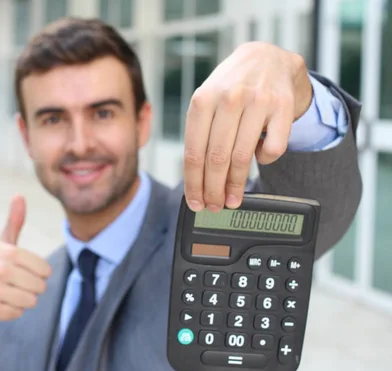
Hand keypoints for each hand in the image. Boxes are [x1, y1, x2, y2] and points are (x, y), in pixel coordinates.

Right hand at [0, 195, 51, 343]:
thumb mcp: (0, 244)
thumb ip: (14, 222)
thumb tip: (19, 195)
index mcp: (8, 252)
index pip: (45, 270)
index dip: (38, 274)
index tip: (23, 272)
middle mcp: (0, 269)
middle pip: (39, 287)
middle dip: (30, 288)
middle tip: (13, 284)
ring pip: (30, 301)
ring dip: (21, 300)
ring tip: (6, 293)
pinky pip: (17, 313)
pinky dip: (11, 311)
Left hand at [183, 42, 312, 211]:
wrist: (266, 57)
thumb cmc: (230, 87)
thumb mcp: (206, 102)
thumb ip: (200, 135)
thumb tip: (196, 180)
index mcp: (202, 100)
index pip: (193, 152)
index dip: (193, 184)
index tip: (195, 202)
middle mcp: (228, 98)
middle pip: (216, 159)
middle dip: (213, 190)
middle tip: (213, 206)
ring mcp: (257, 101)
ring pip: (242, 157)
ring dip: (235, 185)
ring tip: (232, 199)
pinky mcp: (282, 106)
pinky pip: (272, 148)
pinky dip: (264, 160)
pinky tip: (258, 159)